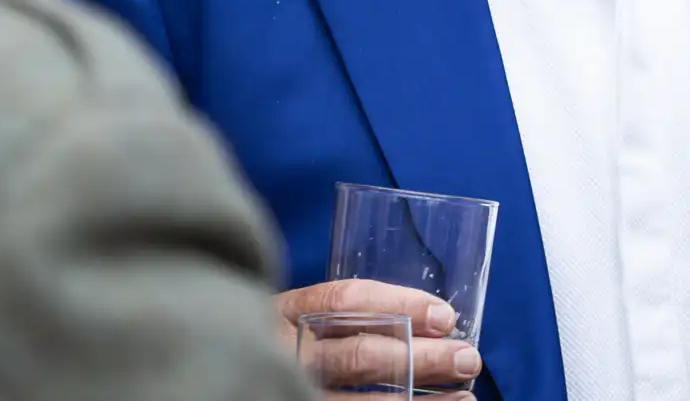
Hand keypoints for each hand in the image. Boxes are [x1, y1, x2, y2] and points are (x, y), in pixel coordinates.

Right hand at [276, 279, 481, 396]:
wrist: (223, 376)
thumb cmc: (279, 341)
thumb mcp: (297, 316)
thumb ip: (342, 314)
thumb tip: (428, 319)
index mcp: (286, 312)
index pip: (345, 300)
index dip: (399, 305)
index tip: (444, 315)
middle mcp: (286, 354)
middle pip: (361, 355)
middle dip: (420, 357)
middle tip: (466, 357)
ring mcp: (292, 387)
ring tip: (463, 398)